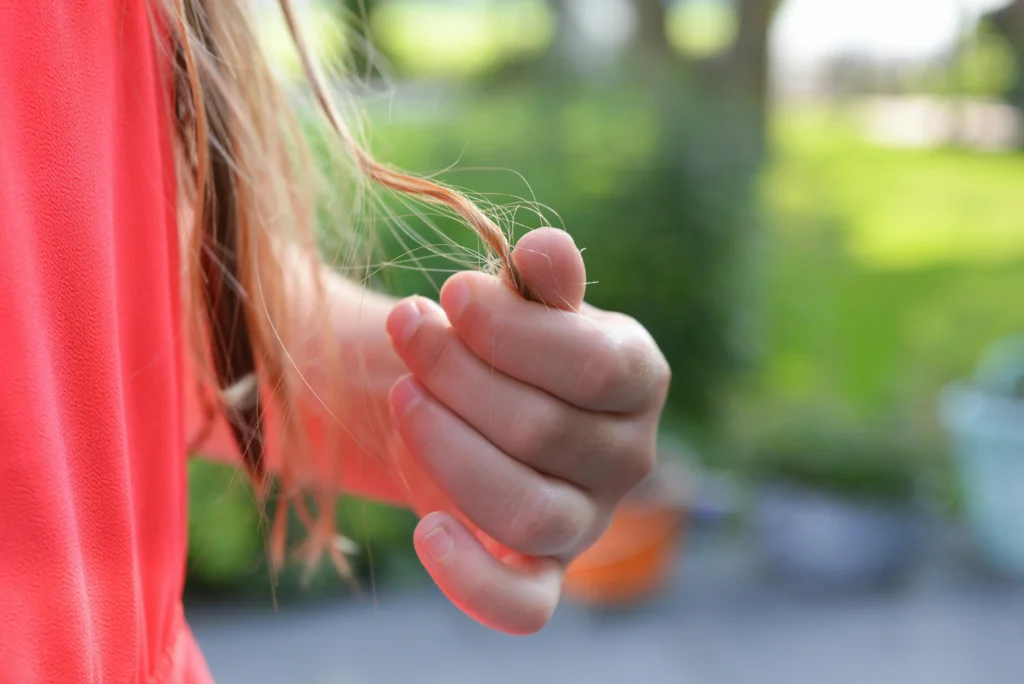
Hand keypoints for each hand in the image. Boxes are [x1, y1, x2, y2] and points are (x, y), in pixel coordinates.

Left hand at [384, 228, 669, 634]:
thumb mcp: (525, 303)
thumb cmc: (506, 344)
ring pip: (527, 510)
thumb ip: (541, 282)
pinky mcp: (541, 573)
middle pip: (543, 430)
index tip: (449, 294)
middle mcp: (628, 457)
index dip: (512, 331)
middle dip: (456, 374)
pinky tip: (425, 531)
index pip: (594, 367)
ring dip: (448, 449)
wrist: (476, 405)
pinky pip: (523, 605)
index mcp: (638, 378)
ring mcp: (586, 522)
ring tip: (404, 397)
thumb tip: (544, 248)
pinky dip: (472, 580)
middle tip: (406, 329)